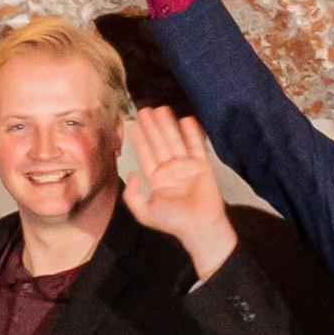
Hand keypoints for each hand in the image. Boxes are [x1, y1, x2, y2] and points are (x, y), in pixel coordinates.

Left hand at [121, 106, 236, 265]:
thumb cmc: (173, 222)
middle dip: (152, 127)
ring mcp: (186, 166)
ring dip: (168, 125)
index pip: (145, 154)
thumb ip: (132, 195)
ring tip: (161, 108)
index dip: (139, 139)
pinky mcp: (202, 166)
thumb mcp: (144, 212)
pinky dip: (192, 133)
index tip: (133, 124)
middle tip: (144, 109)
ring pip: (175, 141)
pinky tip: (185, 119)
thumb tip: (131, 174)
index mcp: (157, 179)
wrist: (199, 226)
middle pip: (159, 143)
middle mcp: (170, 170)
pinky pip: (196, 146)